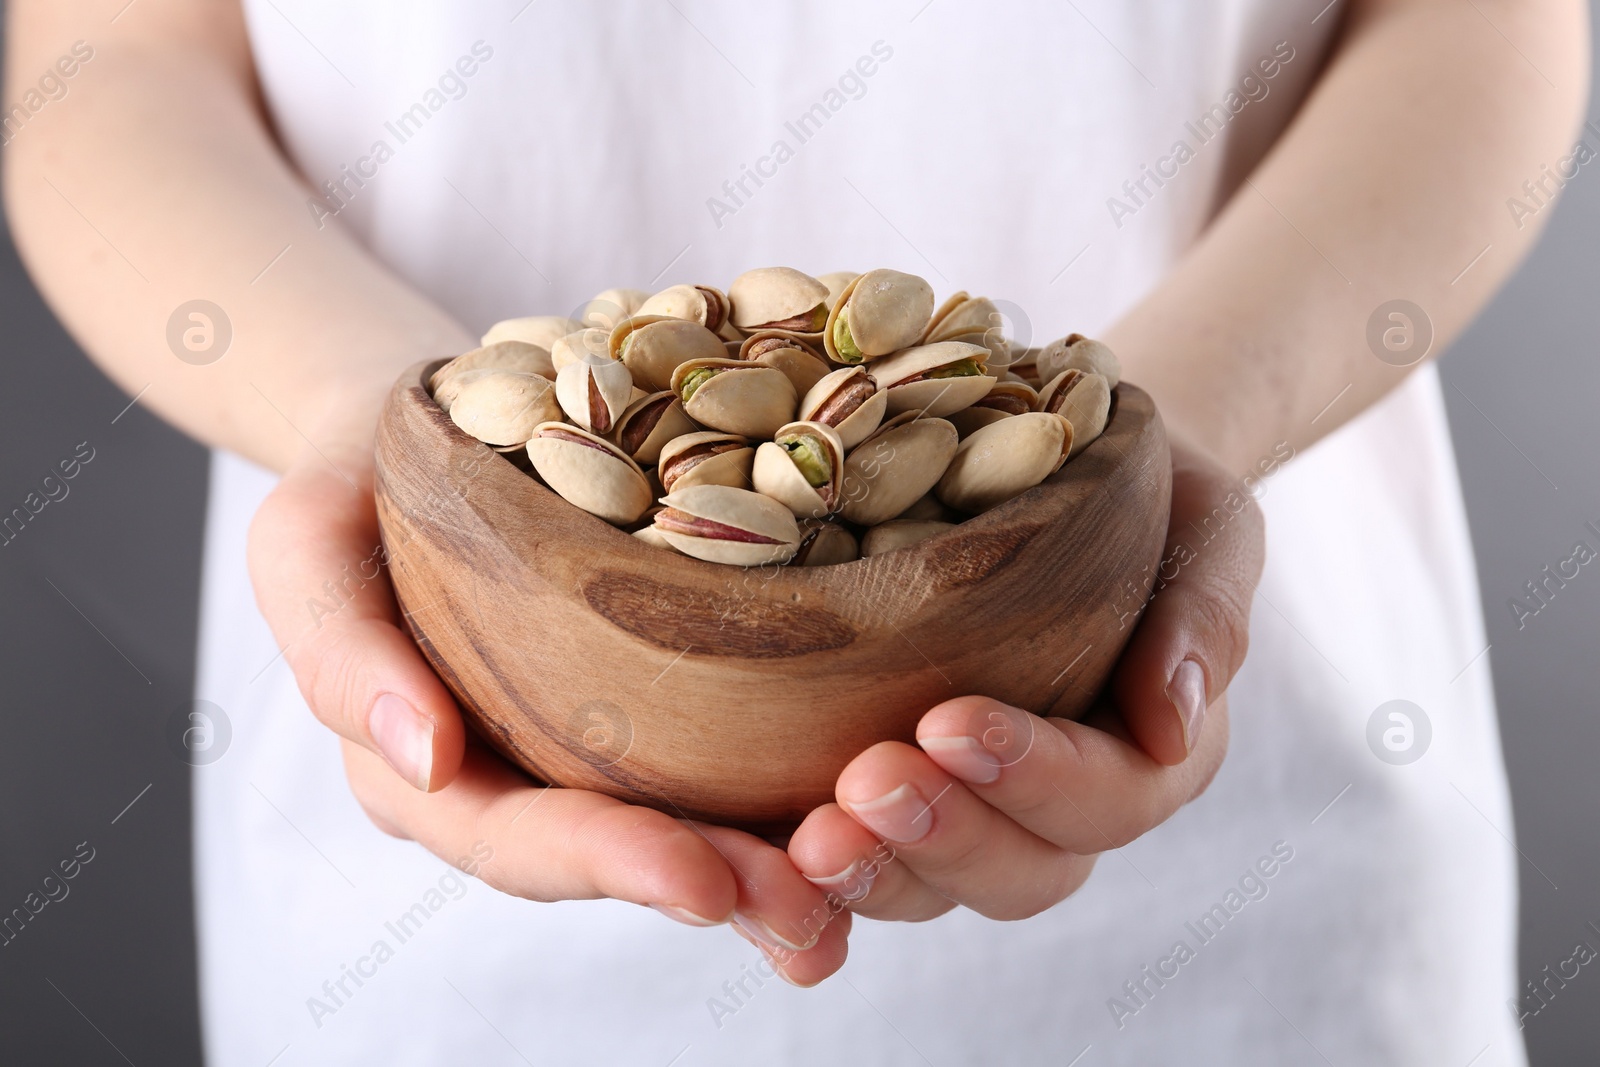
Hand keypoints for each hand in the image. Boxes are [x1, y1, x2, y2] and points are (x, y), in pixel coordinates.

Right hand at [247, 408, 850, 983]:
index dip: (610, 863)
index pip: (520, 839)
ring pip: (694, 822)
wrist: (431, 418)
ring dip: (781, 860)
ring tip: (864, 882)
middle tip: (813, 908)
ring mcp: (603, 740)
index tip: (702, 880)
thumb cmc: (355, 476)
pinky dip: (802, 779)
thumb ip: (335, 648)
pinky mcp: (669, 690)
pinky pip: (735, 748)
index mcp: (435, 773)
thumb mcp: (303, 540)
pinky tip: (878, 788)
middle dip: (721, 886)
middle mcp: (528, 777)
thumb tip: (417, 756)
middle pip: (627, 853)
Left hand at [787, 438, 1263, 921]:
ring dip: (870, 871)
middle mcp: (1059, 805)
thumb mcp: (1204, 523)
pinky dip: (801, 879)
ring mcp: (968, 811)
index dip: (1034, 776)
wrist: (1053, 460)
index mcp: (1146, 753)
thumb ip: (1204, 613)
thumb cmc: (1140, 489)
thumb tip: (1175, 721)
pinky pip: (854, 862)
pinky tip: (752, 858)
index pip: (1107, 798)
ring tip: (804, 837)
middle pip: (1019, 871)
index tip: (952, 720)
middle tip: (864, 788)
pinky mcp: (889, 800)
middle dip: (942, 837)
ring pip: (930, 888)